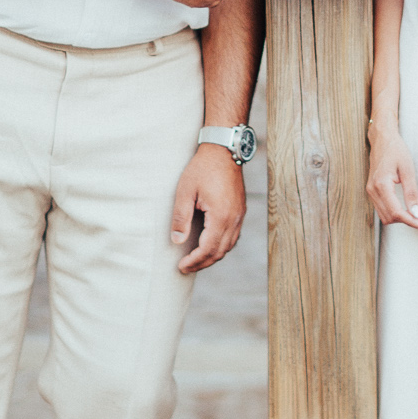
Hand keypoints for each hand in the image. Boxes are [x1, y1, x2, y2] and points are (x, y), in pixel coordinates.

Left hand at [171, 142, 247, 273]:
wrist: (224, 150)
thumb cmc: (203, 168)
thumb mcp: (185, 191)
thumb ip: (181, 217)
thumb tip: (177, 241)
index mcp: (220, 216)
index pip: (208, 249)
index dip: (194, 261)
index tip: (181, 266)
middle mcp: (234, 219)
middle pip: (220, 252)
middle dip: (203, 263)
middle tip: (186, 268)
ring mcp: (239, 215)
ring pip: (229, 246)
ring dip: (213, 256)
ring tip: (196, 260)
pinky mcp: (240, 211)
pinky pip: (233, 236)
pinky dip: (222, 246)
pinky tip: (211, 246)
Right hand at [366, 123, 417, 229]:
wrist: (382, 139)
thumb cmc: (395, 150)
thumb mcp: (408, 169)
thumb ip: (411, 193)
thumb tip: (416, 213)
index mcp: (381, 184)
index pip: (396, 212)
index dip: (411, 221)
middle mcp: (373, 190)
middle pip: (390, 217)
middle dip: (407, 221)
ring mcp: (371, 191)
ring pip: (385, 216)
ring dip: (401, 218)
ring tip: (417, 215)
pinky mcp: (372, 191)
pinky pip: (383, 209)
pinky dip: (395, 213)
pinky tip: (407, 209)